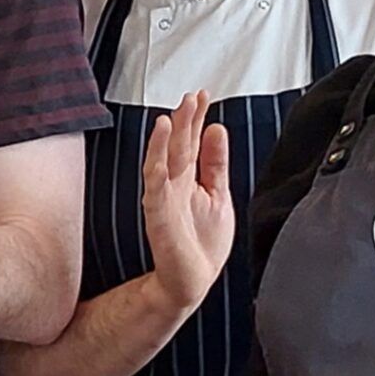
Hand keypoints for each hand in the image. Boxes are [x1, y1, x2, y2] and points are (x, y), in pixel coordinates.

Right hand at [143, 92, 232, 314]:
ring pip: (163, 161)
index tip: (202, 95)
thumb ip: (216, 163)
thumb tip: (216, 129)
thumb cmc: (202, 243)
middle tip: (191, 97)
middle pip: (179, 146)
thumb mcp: (218, 195)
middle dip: (185, 121)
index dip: (196, 119)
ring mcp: (164, 198)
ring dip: (166, 138)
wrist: (191, 280)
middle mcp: (174, 185)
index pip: (191, 142)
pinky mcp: (158, 214)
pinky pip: (156, 186)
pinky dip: (156, 165)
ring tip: (171, 115)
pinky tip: (159, 148)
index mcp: (189, 179)